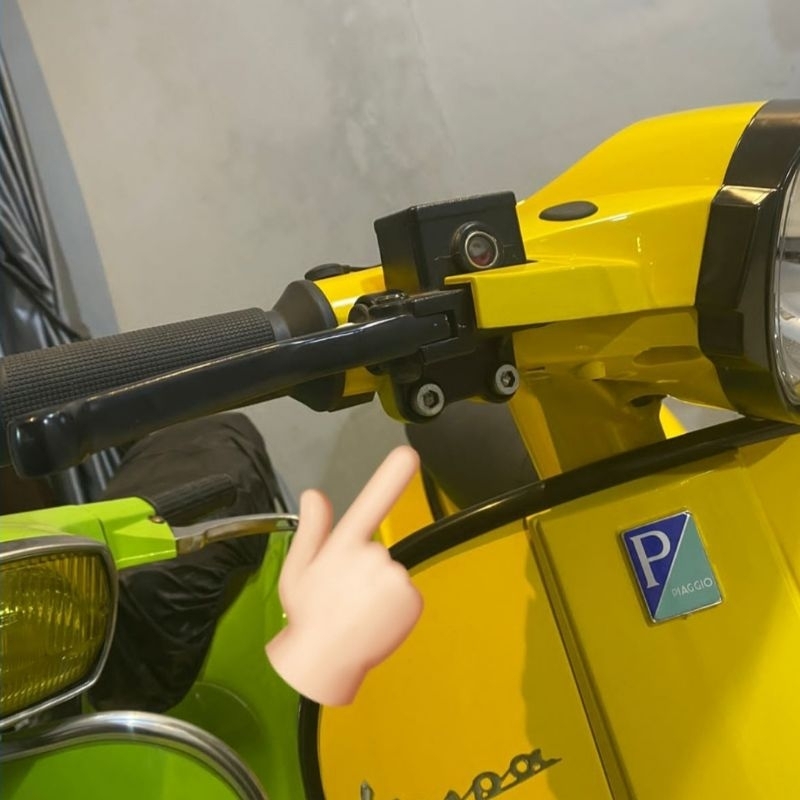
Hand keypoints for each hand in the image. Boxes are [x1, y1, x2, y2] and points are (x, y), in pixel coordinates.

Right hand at [265, 445, 422, 705]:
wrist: (322, 662)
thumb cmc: (307, 613)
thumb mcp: (298, 569)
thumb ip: (312, 529)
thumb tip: (315, 493)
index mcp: (343, 545)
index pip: (369, 504)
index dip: (391, 477)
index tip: (410, 453)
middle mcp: (373, 556)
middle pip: (376, 550)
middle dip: (364, 568)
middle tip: (344, 595)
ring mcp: (395, 578)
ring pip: (391, 573)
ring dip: (379, 589)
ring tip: (358, 612)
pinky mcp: (412, 599)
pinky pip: (406, 594)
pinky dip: (395, 606)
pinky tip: (374, 621)